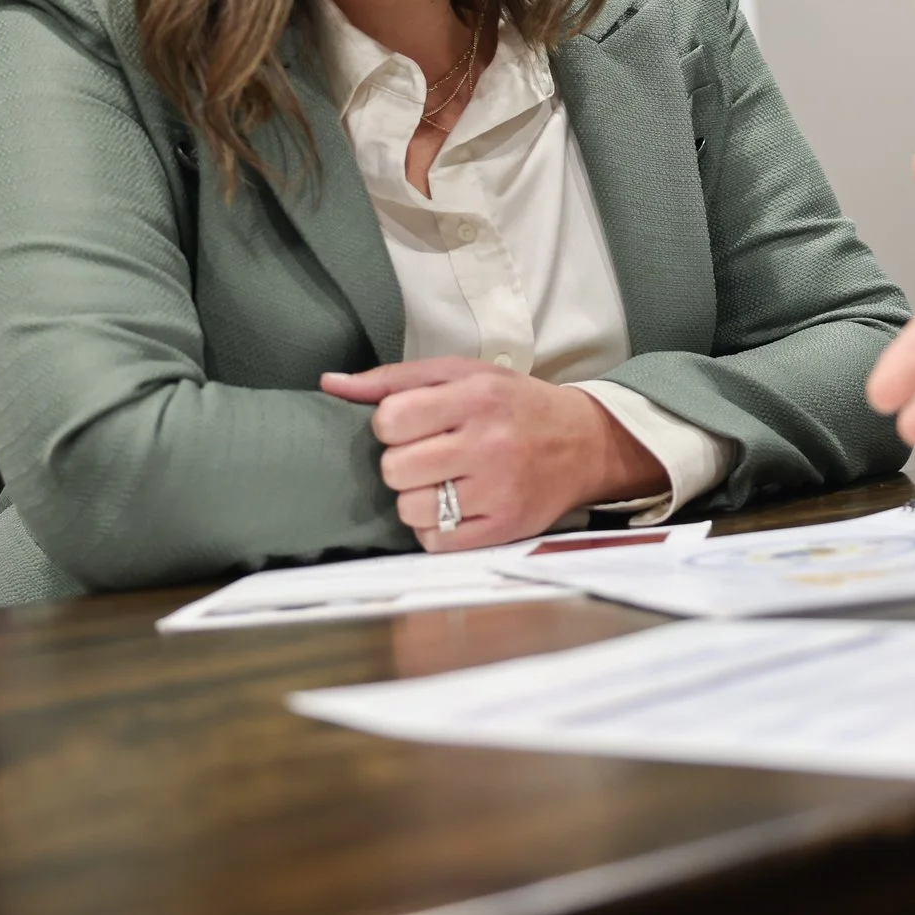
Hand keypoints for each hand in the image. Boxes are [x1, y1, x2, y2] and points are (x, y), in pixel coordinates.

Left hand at [321, 359, 667, 550]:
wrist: (585, 443)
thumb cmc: (514, 404)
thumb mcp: (463, 374)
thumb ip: (394, 379)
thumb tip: (330, 384)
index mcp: (475, 397)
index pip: (390, 420)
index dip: (391, 425)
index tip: (412, 425)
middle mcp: (487, 444)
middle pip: (395, 470)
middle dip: (402, 463)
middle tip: (428, 455)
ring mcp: (496, 491)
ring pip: (410, 510)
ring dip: (416, 498)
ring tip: (441, 482)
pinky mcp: (502, 529)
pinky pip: (435, 541)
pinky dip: (435, 528)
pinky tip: (454, 507)